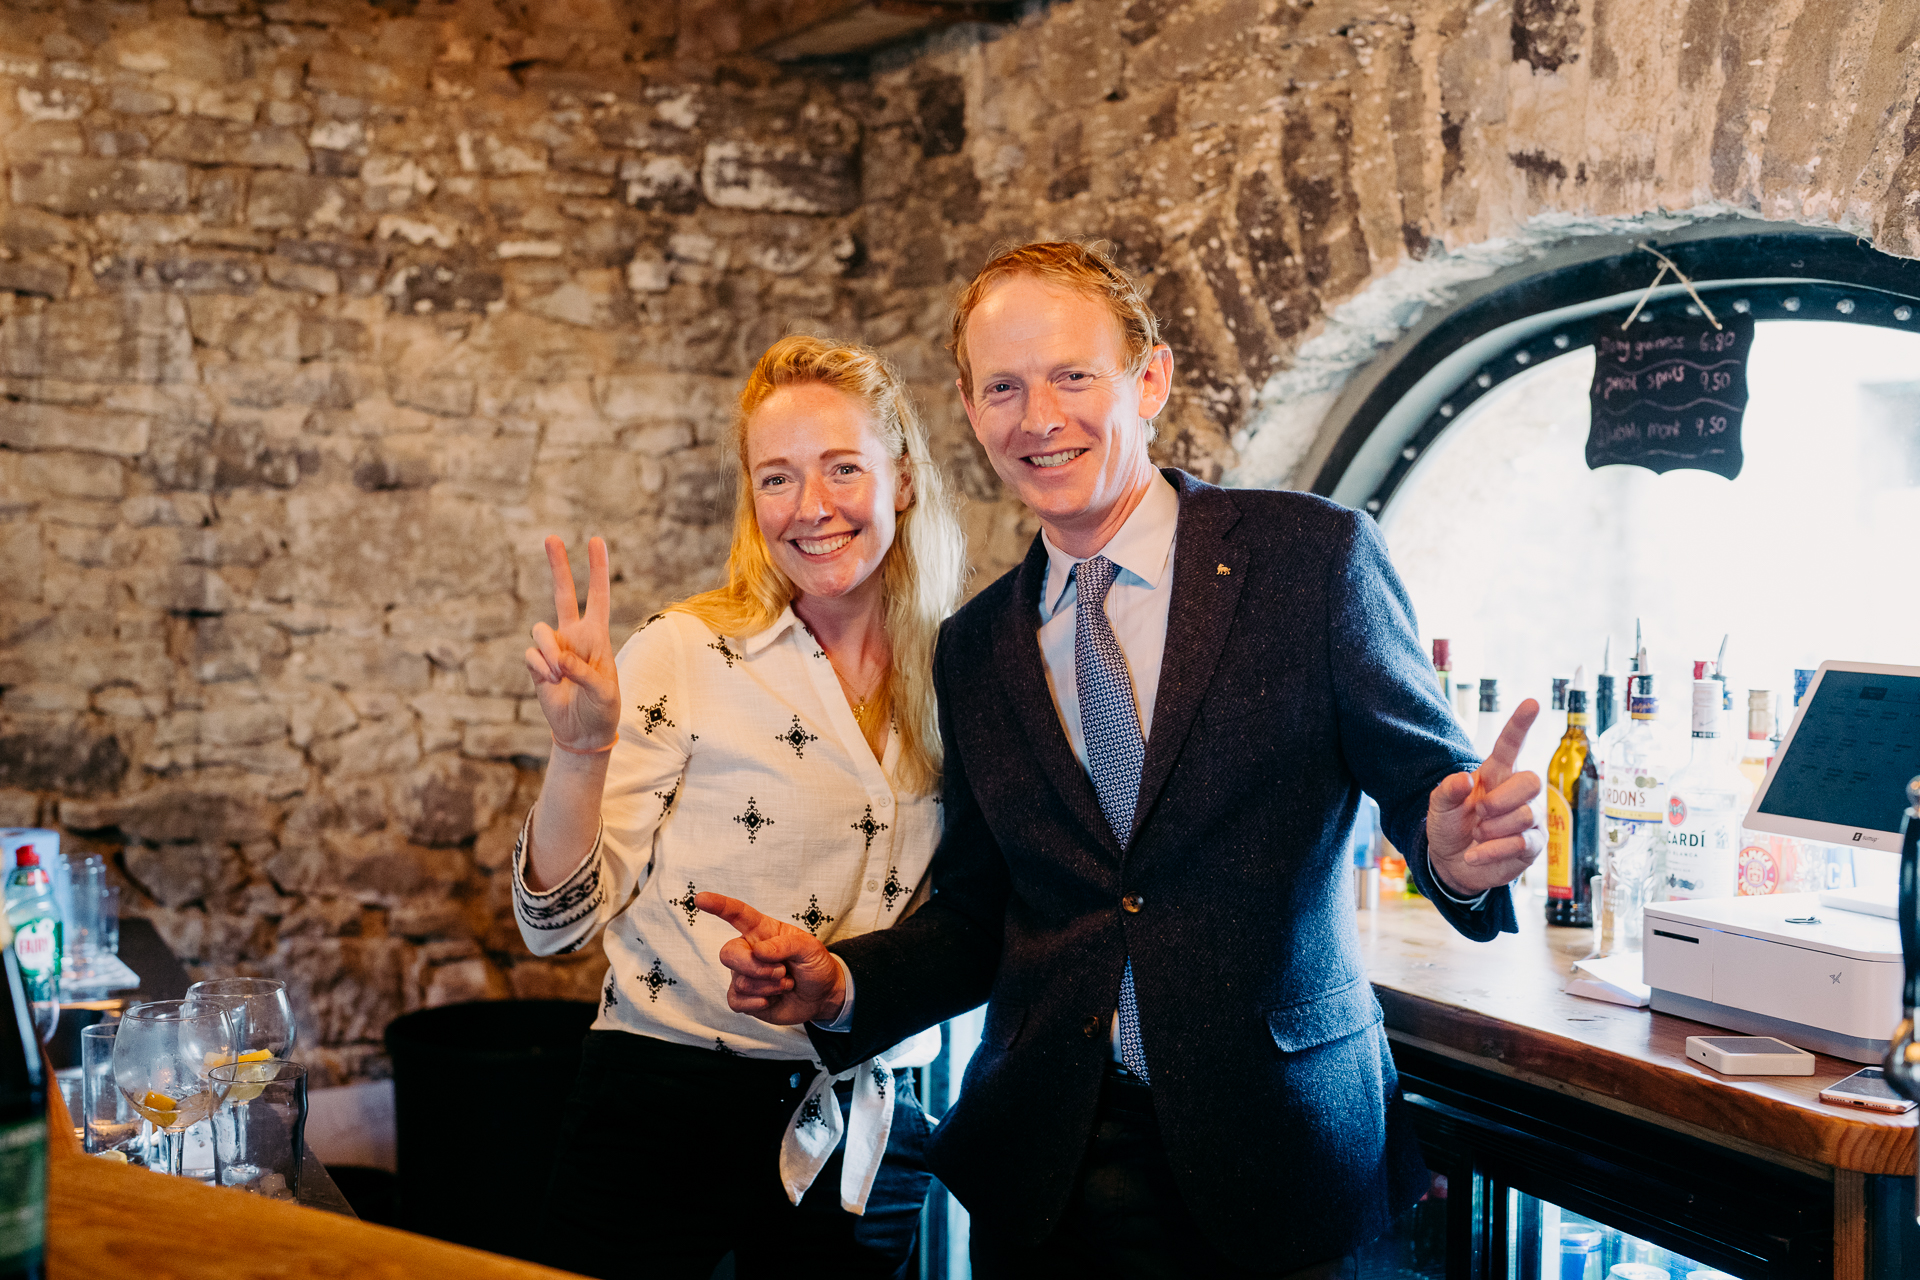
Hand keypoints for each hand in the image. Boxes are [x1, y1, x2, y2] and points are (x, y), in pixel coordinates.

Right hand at [524, 535, 620, 752]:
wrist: (582, 731)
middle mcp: (574, 636)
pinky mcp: (537, 663)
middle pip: (563, 593)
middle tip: (551, 537)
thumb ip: (584, 672)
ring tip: (561, 674)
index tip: (596, 540)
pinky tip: (551, 681)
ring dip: (549, 651)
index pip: (598, 596)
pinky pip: (530, 654)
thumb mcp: (603, 692)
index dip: (597, 569)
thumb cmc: (602, 709)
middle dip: (559, 566)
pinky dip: (540, 668)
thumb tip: (560, 658)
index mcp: (597, 636)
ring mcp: (553, 648)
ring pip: (539, 630)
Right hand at [697, 892, 847, 1026]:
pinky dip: (754, 1002)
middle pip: (728, 953)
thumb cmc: (815, 965)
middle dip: (753, 966)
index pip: (737, 914)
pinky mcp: (745, 997)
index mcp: (763, 931)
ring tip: (786, 984)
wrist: (823, 996)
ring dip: (768, 986)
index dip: (719, 905)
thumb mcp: (811, 948)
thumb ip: (786, 945)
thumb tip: (758, 951)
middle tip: (781, 972)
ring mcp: (745, 974)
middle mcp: (749, 950)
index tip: (701, 898)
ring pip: (739, 980)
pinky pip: (735, 1001)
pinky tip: (769, 1000)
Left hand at [1426, 699, 1544, 896]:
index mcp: (1494, 774)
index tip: (1532, 703)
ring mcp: (1529, 818)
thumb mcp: (1438, 808)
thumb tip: (1463, 779)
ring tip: (1477, 835)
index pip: (1510, 745)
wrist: (1452, 864)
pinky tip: (1474, 855)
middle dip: (1502, 798)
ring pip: (1525, 814)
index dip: (1520, 724)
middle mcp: (1516, 792)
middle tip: (1479, 812)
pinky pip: (1521, 842)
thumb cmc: (1450, 827)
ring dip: (1492, 829)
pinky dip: (1492, 850)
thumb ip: (1447, 791)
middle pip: (1531, 780)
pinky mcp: (1533, 844)